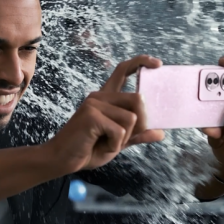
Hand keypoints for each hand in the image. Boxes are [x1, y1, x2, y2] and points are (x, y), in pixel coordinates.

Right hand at [46, 55, 164, 172]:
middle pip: (138, 100)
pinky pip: (120, 131)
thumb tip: (160, 132)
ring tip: (106, 143)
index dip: (141, 63)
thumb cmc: (87, 151)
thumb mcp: (118, 143)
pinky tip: (100, 145)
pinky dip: (115, 145)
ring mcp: (94, 104)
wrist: (63, 161)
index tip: (158, 64)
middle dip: (139, 124)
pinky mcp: (91, 115)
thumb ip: (136, 135)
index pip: (123, 71)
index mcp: (106, 99)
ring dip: (124, 138)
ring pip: (131, 118)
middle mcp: (100, 96)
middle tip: (121, 139)